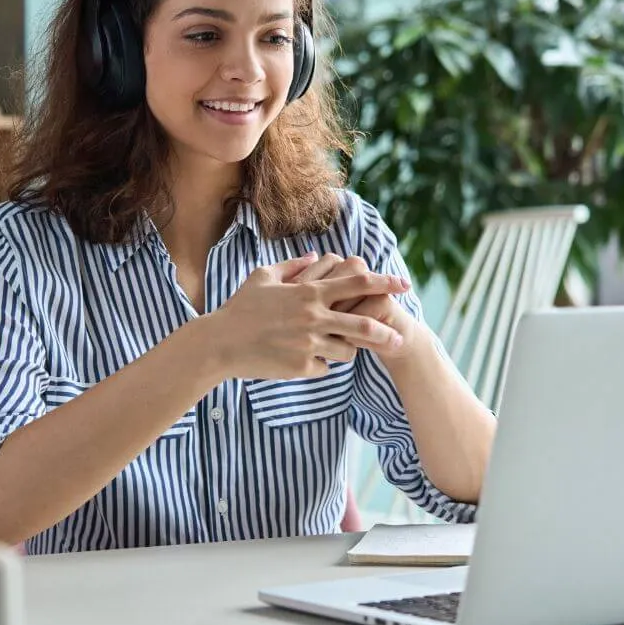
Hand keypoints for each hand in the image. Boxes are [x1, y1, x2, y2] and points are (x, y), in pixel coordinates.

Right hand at [208, 252, 409, 379]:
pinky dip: (319, 365)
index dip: (384, 283)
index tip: (403, 285)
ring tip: (336, 349)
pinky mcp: (302, 367)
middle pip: (364, 324)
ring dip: (347, 351)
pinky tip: (303, 361)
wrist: (220, 344)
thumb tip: (315, 256)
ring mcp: (309, 344)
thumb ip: (292, 266)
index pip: (356, 283)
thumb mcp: (263, 277)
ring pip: (348, 352)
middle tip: (399, 336)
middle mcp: (313, 317)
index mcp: (308, 293)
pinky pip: (324, 368)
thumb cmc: (241, 308)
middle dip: (386, 330)